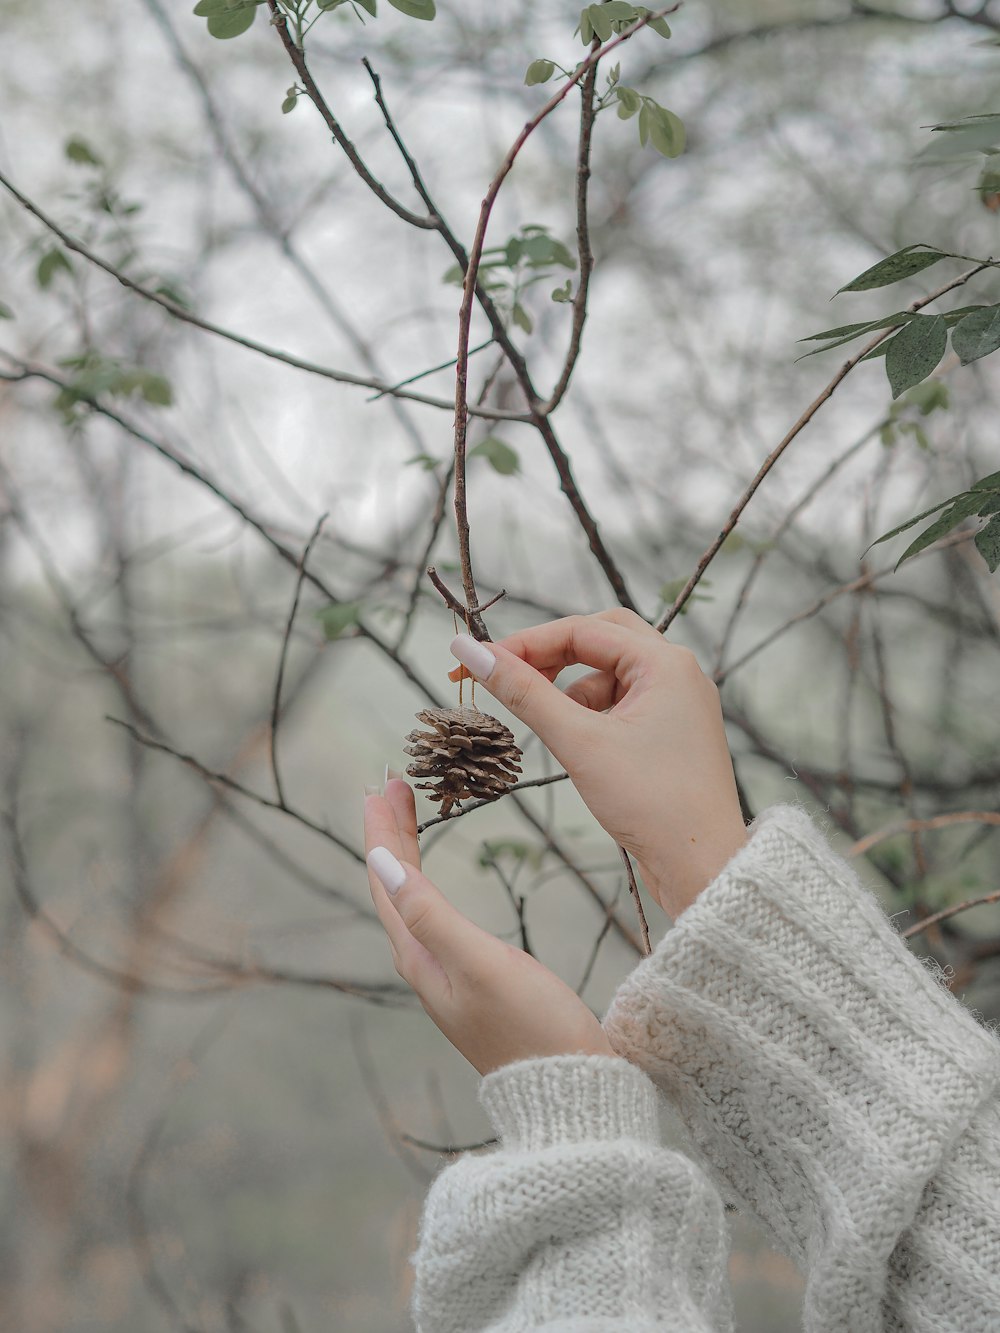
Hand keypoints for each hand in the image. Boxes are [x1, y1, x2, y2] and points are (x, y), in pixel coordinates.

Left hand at [363, 778, 617, 1076]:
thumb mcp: (479, 962)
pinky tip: (435, 879)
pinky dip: (430, 881)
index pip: (386, 878)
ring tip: (408, 814)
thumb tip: (378, 862)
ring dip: (408, 853)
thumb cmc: (532, 1026)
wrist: (570, 1090)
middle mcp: (424, 964)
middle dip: (393, 833)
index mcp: (418, 956)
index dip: (382, 829)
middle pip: (396, 886)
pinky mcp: (471, 980)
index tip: (383, 782)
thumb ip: (428, 913)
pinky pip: (433, 916)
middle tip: (394, 784)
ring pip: (413, 899)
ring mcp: (447, 974)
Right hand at [448, 609, 747, 917]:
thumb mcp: (579, 744)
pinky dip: (588, 713)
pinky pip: (620, 703)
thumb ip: (525, 693)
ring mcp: (676, 703)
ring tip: (540, 722)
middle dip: (548, 655)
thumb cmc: (655, 805)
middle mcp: (677, 674)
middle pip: (599, 638)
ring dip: (568, 688)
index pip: (581, 630)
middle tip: (504, 676)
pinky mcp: (670, 732)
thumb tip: (474, 655)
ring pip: (608, 673)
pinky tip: (572, 741)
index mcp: (665, 663)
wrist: (702, 867)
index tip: (475, 661)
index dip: (523, 644)